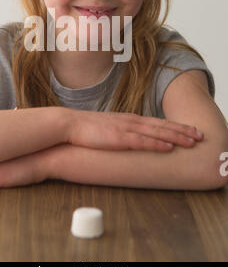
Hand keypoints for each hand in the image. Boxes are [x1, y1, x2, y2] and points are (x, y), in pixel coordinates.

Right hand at [68, 109, 203, 151]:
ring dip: (176, 136)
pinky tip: (169, 146)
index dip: (174, 126)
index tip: (188, 129)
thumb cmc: (85, 128)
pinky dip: (157, 143)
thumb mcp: (107, 128)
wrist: (68, 124)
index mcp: (128, 119)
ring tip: (192, 141)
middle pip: (162, 125)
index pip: (156, 122)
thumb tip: (128, 139)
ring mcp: (125, 128)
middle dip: (182, 130)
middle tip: (199, 134)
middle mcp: (130, 121)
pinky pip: (142, 141)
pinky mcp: (118, 138)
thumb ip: (119, 131)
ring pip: (157, 132)